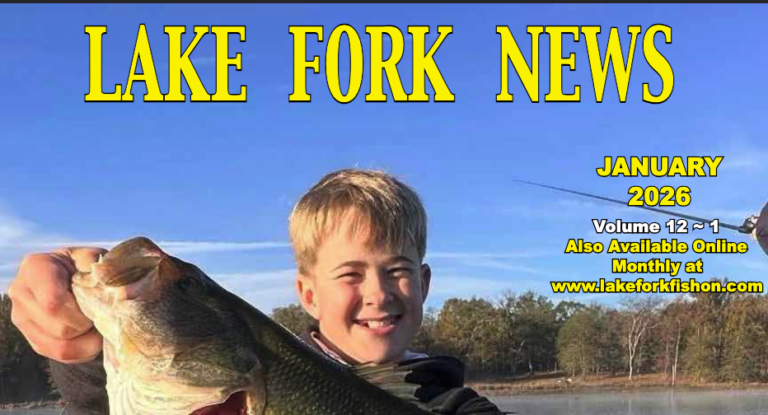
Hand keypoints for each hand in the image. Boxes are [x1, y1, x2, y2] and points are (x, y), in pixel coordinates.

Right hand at [8, 247, 106, 363]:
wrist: (80, 275)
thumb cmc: (91, 266)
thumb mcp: (102, 259)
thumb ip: (112, 271)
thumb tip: (123, 294)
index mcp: (35, 267)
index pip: (54, 301)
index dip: (82, 309)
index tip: (97, 300)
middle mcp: (21, 293)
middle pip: (61, 328)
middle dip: (89, 324)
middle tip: (102, 311)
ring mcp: (23, 319)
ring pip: (62, 347)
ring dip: (89, 340)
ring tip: (98, 321)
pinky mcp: (33, 339)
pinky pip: (62, 356)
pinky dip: (85, 349)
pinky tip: (91, 332)